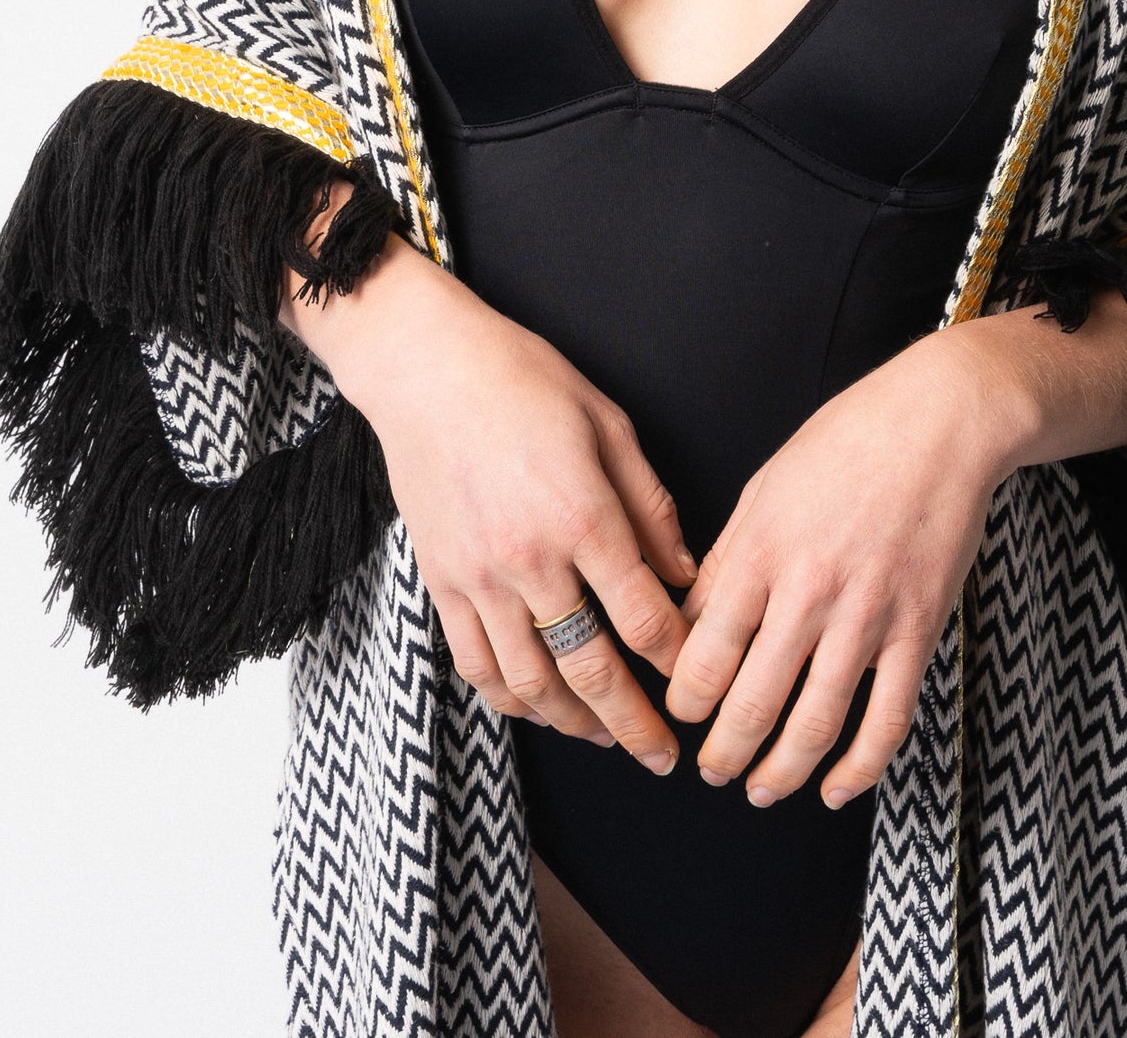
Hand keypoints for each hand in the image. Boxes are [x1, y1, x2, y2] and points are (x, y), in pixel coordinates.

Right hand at [284, 221, 695, 771]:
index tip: (701, 682)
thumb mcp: (610, 424)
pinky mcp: (440, 583)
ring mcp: (478, 578)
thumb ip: (651, 507)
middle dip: (634, 723)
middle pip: (590, 670)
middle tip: (664, 756)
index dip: (680, 662)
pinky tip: (539, 709)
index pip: (645, 618)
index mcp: (584, 515)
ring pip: (531, 683)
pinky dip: (510, 700)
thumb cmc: (525, 380)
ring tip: (607, 738)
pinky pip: (475, 665)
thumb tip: (687, 576)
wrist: (425, 369)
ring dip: (574, 724)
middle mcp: (530, 559)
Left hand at [665, 292, 1126, 806]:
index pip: (703, 654)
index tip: (679, 715)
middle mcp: (808, 591)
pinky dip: (860, 768)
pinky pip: (887, 719)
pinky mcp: (918, 629)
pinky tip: (836, 788)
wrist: (940, 421)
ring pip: (814, 725)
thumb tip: (693, 622)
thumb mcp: (766, 486)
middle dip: (722, 753)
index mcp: (760, 550)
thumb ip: (727, 557)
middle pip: (751, 703)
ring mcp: (867, 616)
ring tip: (761, 789)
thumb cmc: (846, 442)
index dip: (683, 700)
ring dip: (781, 772)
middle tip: (710, 772)